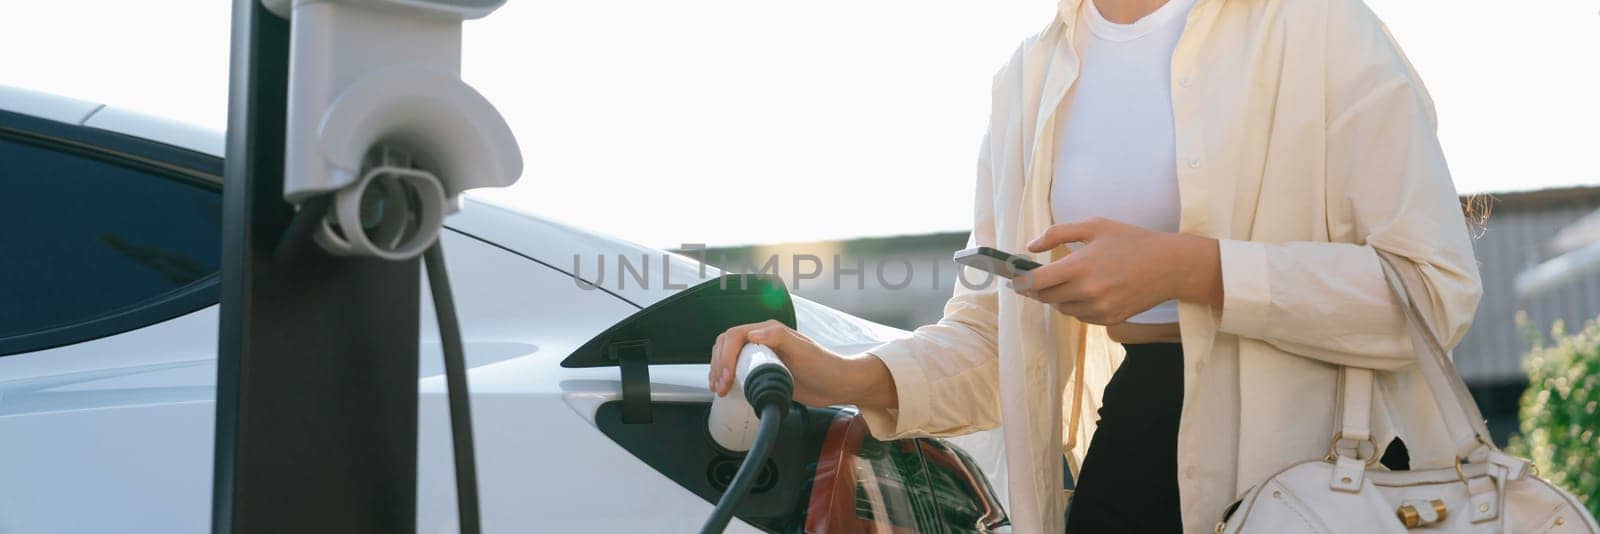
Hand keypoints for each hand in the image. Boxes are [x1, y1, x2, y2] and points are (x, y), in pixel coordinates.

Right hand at [708, 320, 896, 409]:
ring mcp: (762, 358)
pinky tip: (726, 390)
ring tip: (720, 389)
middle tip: (721, 385)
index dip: (725, 355)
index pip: (735, 336)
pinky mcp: (764, 374)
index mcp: (769, 331)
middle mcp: (763, 342)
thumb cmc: (826, 365)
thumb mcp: (803, 349)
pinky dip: (727, 379)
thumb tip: (753, 334)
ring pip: (729, 358)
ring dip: (719, 372)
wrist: (839, 386)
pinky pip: (737, 373)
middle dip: (718, 365)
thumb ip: (779, 337)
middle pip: (726, 346)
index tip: (726, 375)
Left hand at [1014, 217, 1221, 324]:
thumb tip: (1030, 247)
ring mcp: (1099, 309)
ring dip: (1057, 298)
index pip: (1036, 282)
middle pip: (1045, 298)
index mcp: (1080, 266)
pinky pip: (1080, 317)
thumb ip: (1058, 233)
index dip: (1020, 281)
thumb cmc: (1131, 241)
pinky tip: (1086, 291)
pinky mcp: (1109, 319)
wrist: (1170, 266)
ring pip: (1062, 309)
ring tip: (1067, 282)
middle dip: (1037, 289)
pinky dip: (1076, 306)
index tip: (1013, 279)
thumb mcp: (1095, 226)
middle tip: (1035, 279)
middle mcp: (1087, 292)